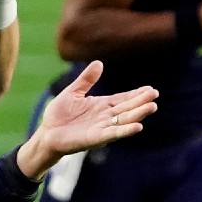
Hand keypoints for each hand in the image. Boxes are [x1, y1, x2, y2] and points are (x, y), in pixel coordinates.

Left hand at [16, 61, 157, 178]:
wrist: (46, 133)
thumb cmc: (58, 115)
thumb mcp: (73, 93)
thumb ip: (86, 80)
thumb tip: (99, 62)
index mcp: (101, 106)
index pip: (123, 99)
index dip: (136, 94)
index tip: (151, 89)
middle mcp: (105, 117)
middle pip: (127, 108)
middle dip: (141, 102)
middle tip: (155, 95)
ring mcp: (102, 128)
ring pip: (124, 120)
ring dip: (138, 114)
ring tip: (152, 106)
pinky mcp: (96, 138)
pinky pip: (113, 134)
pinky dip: (125, 130)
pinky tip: (138, 126)